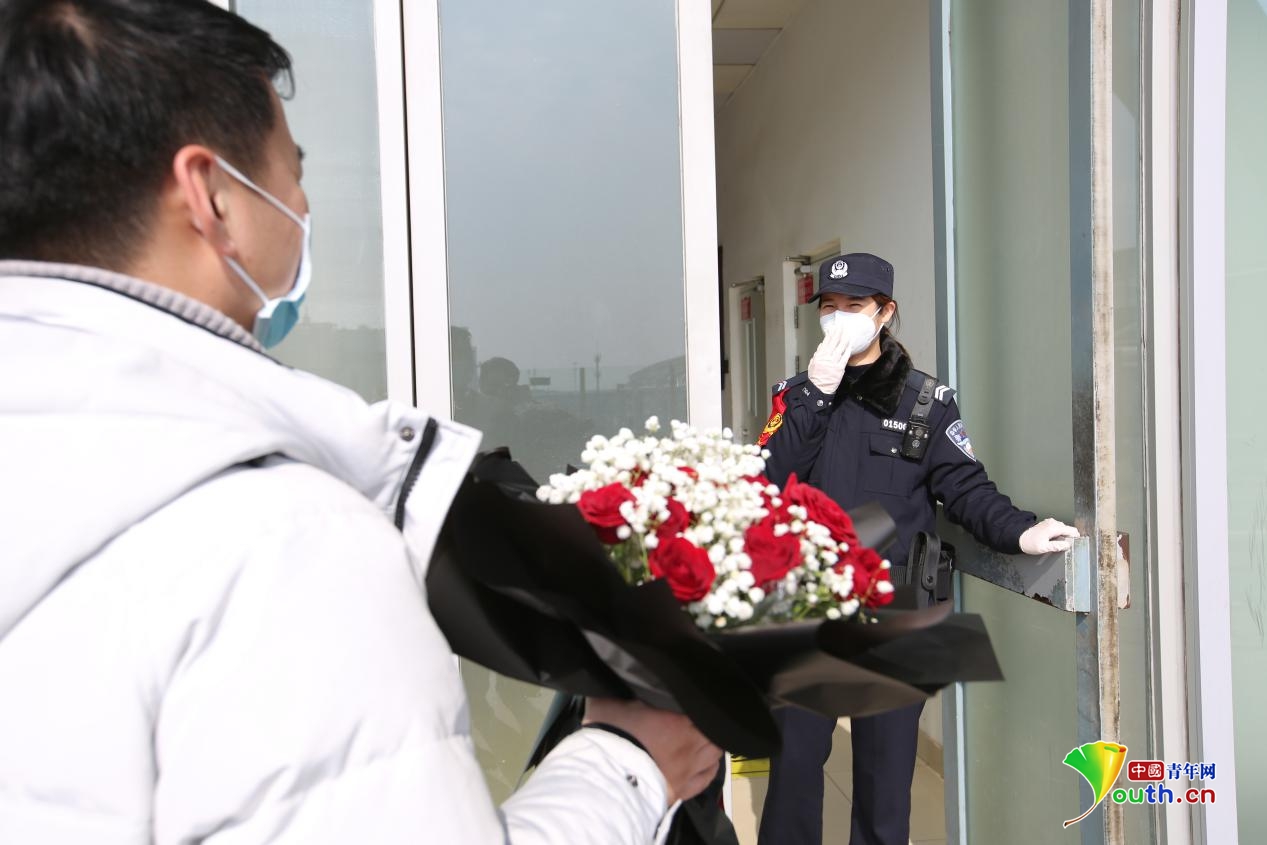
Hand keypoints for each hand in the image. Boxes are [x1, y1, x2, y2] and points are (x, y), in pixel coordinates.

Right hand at [584, 698, 721, 804]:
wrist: (607, 776)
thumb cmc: (613, 737)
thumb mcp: (626, 706)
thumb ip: (644, 701)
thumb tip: (645, 696)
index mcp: (679, 724)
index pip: (703, 714)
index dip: (699, 712)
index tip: (691, 711)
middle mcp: (690, 748)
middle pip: (715, 737)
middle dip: (708, 731)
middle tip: (696, 728)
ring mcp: (688, 772)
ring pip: (715, 758)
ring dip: (710, 750)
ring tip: (701, 747)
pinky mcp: (681, 793)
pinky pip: (705, 780)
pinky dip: (707, 771)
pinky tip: (703, 767)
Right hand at [808, 323, 850, 394]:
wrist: (819, 388)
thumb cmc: (815, 377)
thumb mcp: (812, 363)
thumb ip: (817, 354)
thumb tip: (822, 345)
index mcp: (819, 355)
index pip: (826, 342)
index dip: (831, 334)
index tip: (834, 328)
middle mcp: (826, 357)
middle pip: (834, 342)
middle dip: (839, 333)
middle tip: (842, 326)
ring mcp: (833, 362)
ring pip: (840, 348)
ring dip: (844, 339)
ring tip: (848, 333)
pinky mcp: (840, 368)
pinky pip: (844, 357)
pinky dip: (847, 351)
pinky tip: (850, 345)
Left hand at [1019, 517, 1079, 554]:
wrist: (1019, 538)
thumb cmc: (1030, 543)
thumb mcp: (1044, 547)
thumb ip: (1057, 546)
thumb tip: (1068, 545)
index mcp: (1054, 527)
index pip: (1072, 530)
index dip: (1076, 538)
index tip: (1077, 544)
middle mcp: (1053, 523)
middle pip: (1068, 529)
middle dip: (1069, 537)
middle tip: (1067, 546)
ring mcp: (1050, 522)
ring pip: (1063, 528)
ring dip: (1064, 535)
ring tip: (1060, 544)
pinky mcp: (1047, 524)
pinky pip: (1057, 528)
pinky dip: (1059, 533)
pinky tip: (1055, 540)